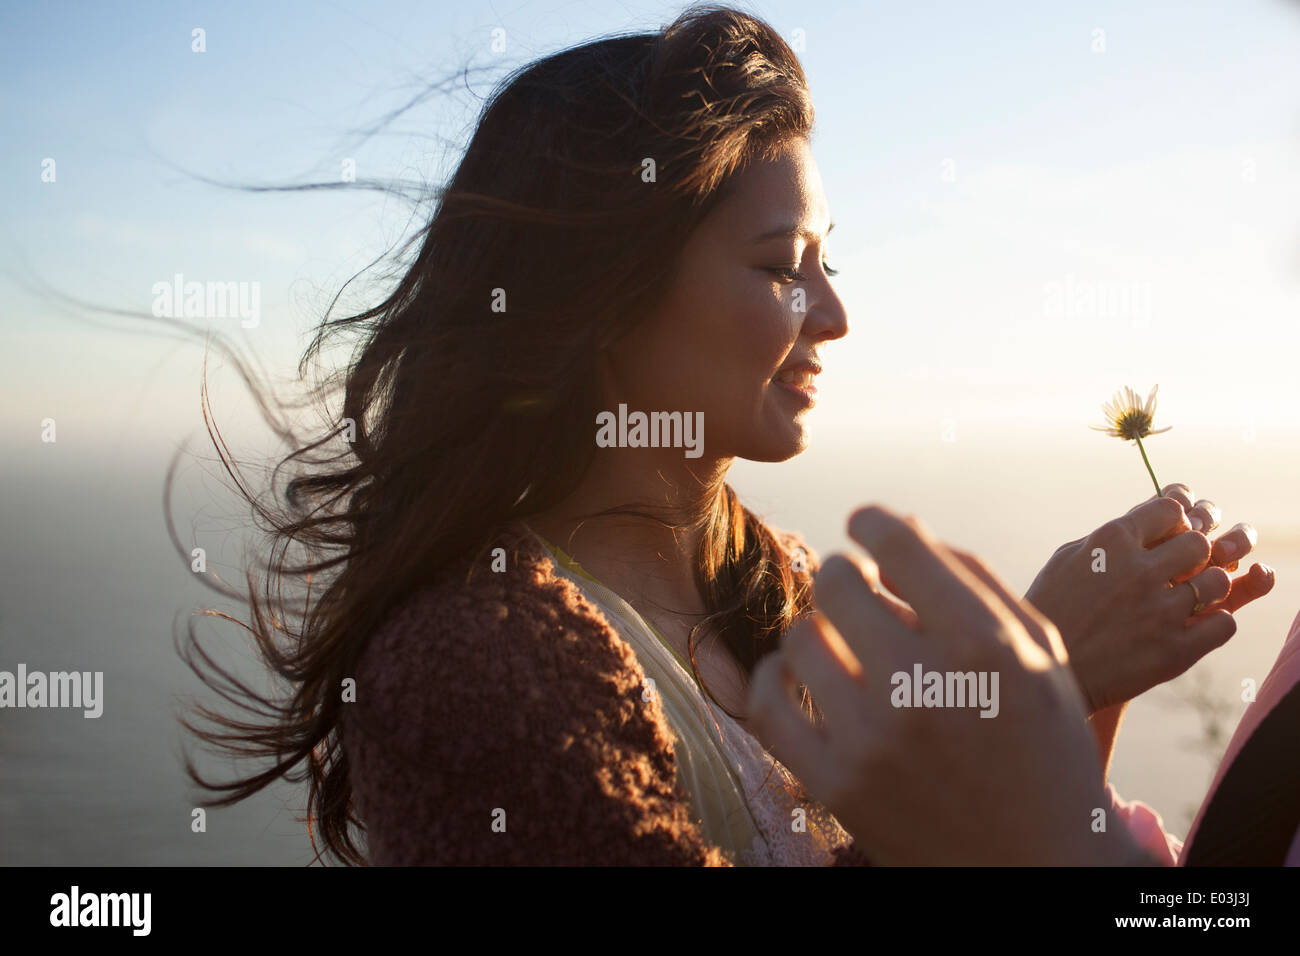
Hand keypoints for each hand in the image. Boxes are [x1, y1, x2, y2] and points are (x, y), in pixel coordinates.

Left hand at [748, 505, 1146, 865]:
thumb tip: (897, 526)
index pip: (895, 543)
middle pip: (835, 581)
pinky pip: (767, 704)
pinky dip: (776, 680)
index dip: (872, 522)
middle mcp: (924, 688)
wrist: (1035, 865)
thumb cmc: (1041, 744)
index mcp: (983, 646)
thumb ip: (975, 579)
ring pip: (799, 636)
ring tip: (843, 646)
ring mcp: (873, 741)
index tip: (867, 526)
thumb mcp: (1039, 654)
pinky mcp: (835, 785)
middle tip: (858, 592)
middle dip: (846, 576)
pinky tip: (802, 678)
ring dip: (819, 630)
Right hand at [1024, 483, 1274, 713]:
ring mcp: (1159, 612)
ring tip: (1188, 599)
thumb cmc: (1051, 609)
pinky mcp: (1174, 652)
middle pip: (1200, 543)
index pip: (1171, 509)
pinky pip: (1224, 625)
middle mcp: (1139, 572)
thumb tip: (1148, 516)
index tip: (1172, 533)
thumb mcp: (1068, 559)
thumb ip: (1111, 536)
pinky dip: (1214, 624)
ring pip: (1219, 582)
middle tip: (1182, 568)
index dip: (1176, 520)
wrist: (1045, 671)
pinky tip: (1194, 626)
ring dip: (1207, 588)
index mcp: (1110, 542)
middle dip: (1194, 553)